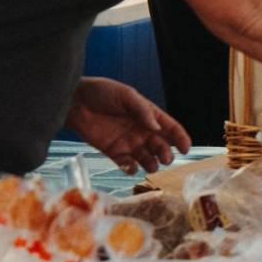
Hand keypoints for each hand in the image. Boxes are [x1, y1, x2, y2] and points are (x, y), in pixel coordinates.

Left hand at [67, 78, 188, 172]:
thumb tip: (157, 127)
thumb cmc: (102, 92)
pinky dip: (131, 169)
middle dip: (166, 154)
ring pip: (147, 158)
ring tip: (151, 166)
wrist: (75, 102)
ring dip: (152, 164)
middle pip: (161, 146)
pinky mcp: (113, 152)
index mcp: (149, 115)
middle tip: (166, 159)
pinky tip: (131, 168)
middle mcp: (142, 131)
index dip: (181, 138)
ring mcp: (128, 143)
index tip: (186, 148)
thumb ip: (143, 111)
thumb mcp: (126, 95)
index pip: (170, 128)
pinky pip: (126, 165)